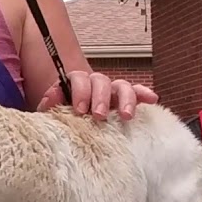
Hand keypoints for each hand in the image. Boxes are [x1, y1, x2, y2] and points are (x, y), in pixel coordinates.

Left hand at [38, 70, 157, 118]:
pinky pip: (137, 93)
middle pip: (100, 81)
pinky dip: (143, 94)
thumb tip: (49, 99)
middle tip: (98, 115)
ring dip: (124, 99)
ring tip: (125, 115)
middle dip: (100, 97)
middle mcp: (95, 84)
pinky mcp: (125, 100)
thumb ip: (50, 103)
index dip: (80, 92)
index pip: (78, 79)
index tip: (80, 109)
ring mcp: (112, 91)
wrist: (75, 122)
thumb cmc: (64, 116)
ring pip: (121, 86)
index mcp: (75, 83)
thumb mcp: (52, 111)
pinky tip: (152, 99)